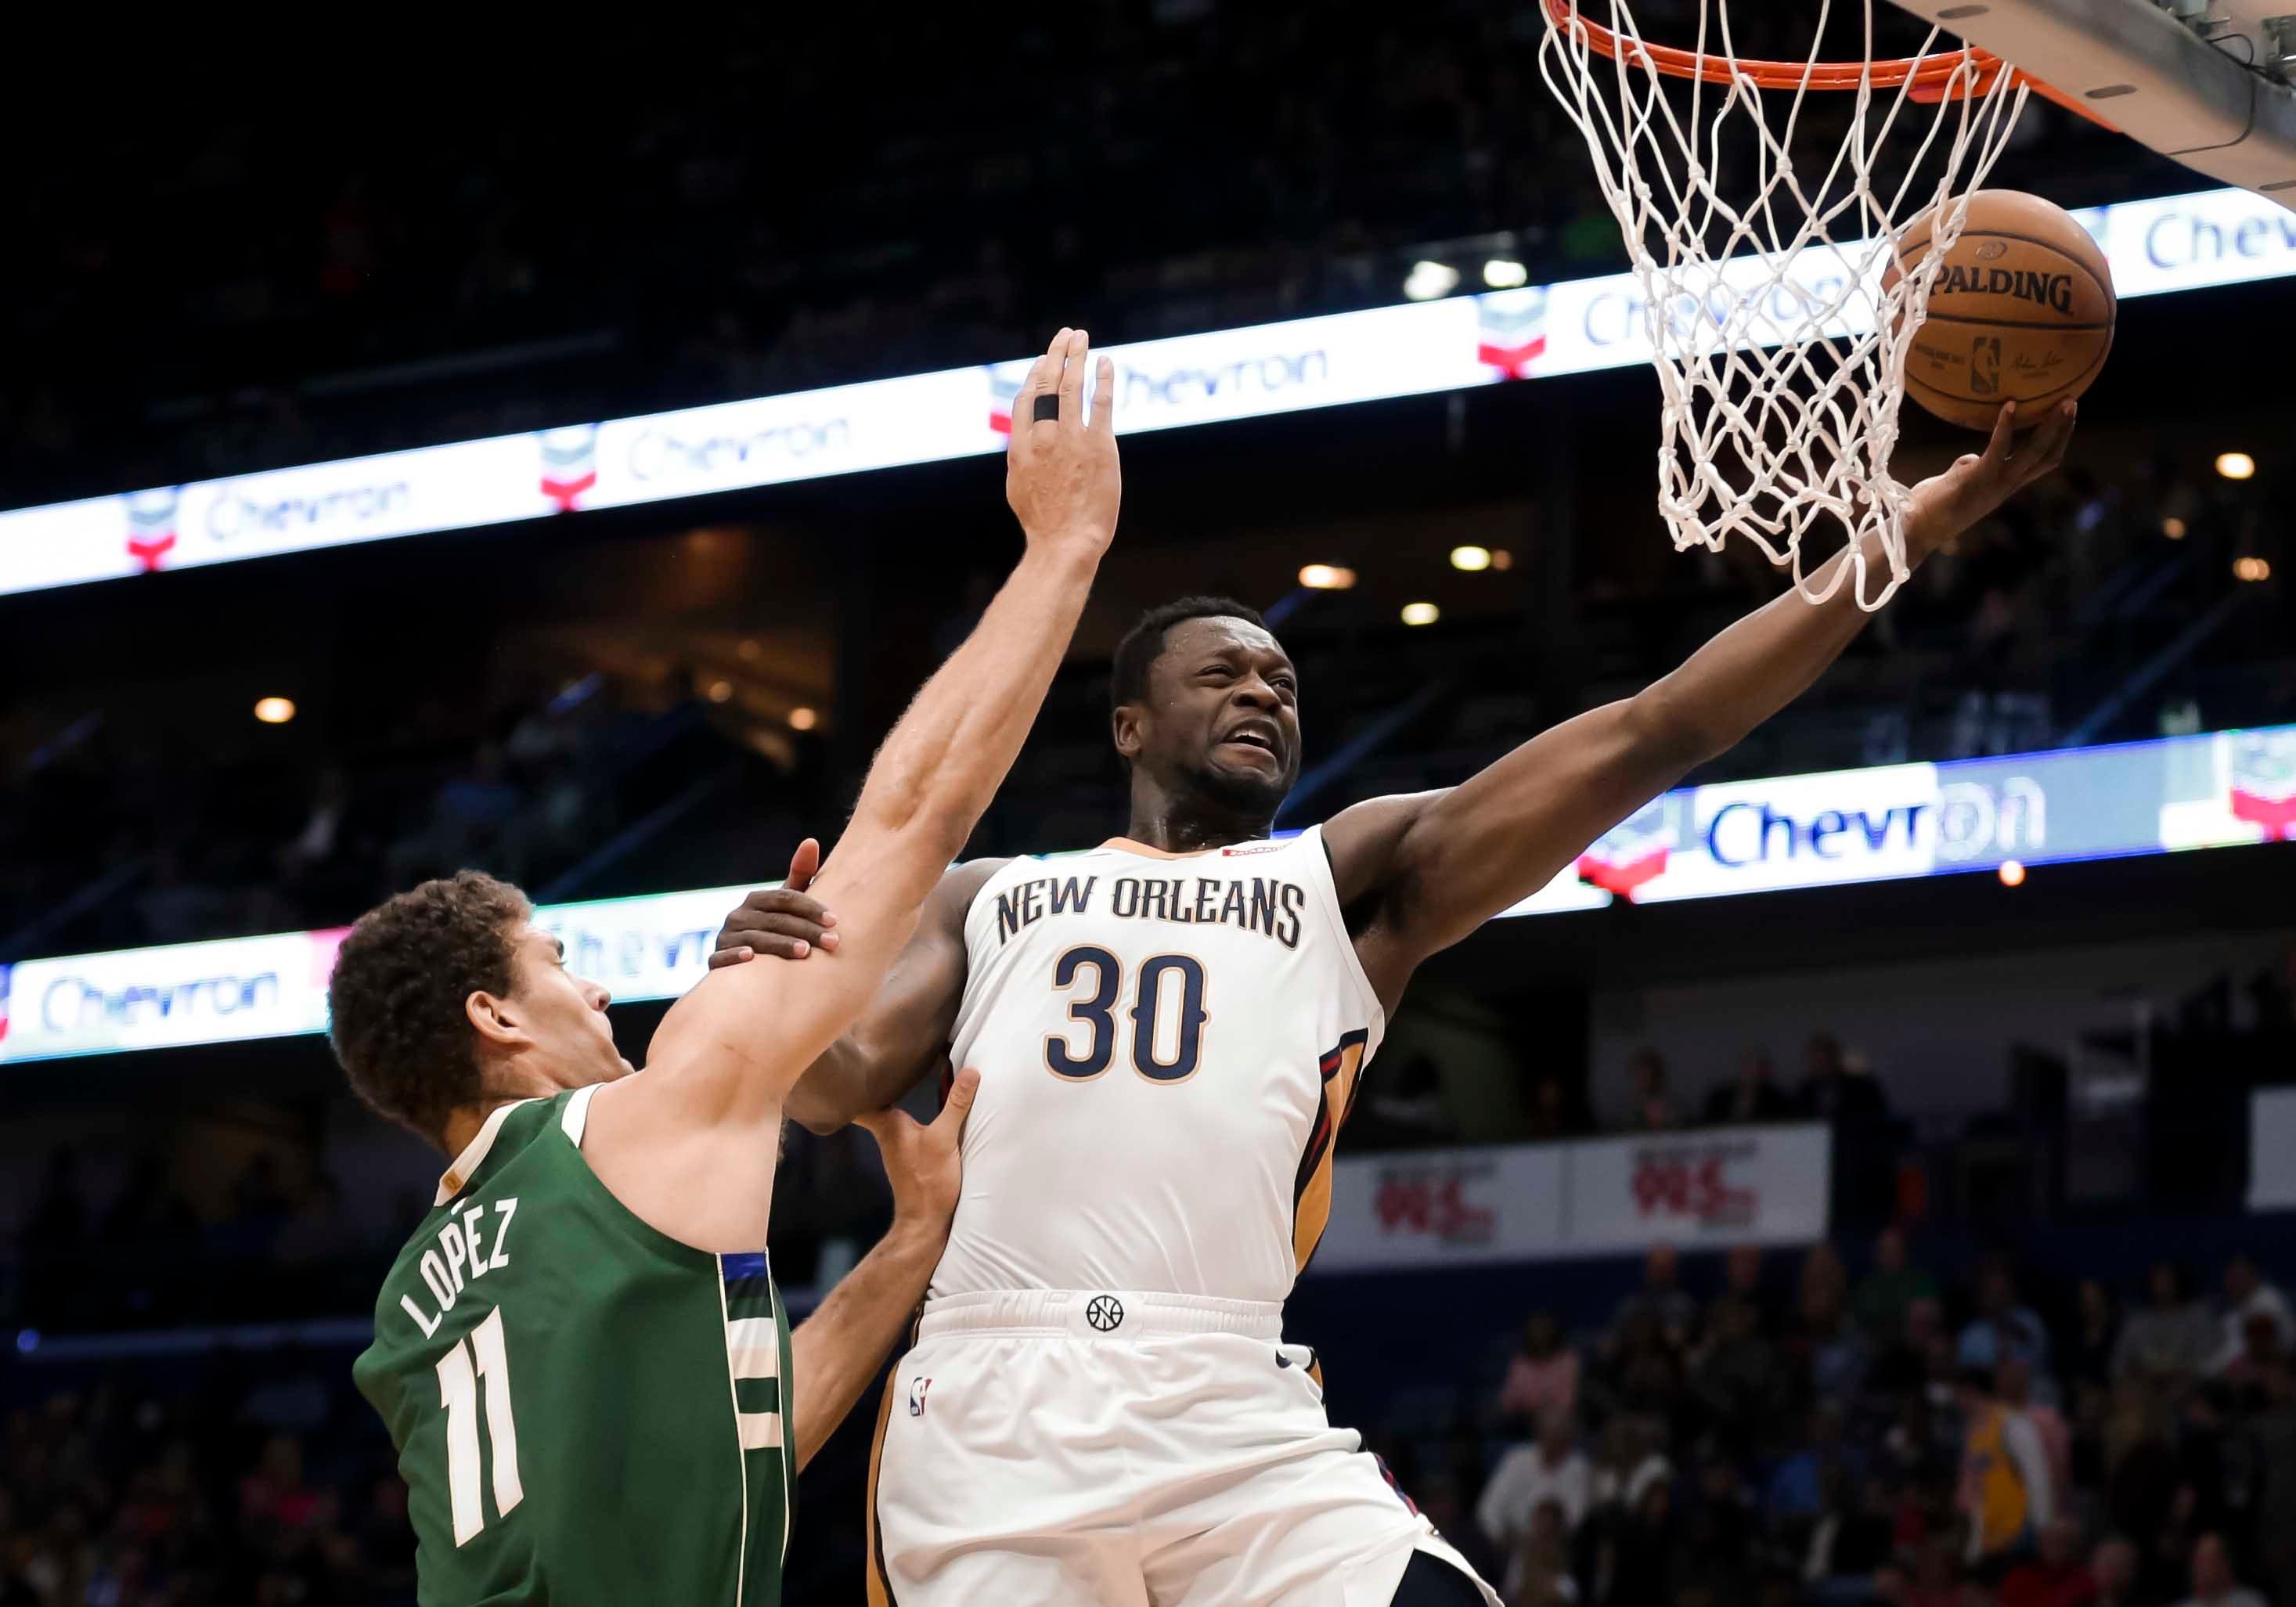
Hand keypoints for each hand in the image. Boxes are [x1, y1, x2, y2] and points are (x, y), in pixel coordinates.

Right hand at [705, 837, 838, 965]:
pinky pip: (721, 958)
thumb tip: (811, 841)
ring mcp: (726, 938)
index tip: (834, 920)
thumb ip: (800, 876)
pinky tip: (750, 958)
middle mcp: (738, 915)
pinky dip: (733, 956)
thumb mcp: (785, 903)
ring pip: (755, 940)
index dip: (810, 908)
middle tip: (832, 942)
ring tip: (806, 952)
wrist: (742, 958)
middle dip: (806, 930)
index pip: (785, 898)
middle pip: (775, 920)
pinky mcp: (716, 960)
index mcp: (756, 900)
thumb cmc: (774, 927)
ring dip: (780, 945)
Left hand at [853, 1067, 979, 1236]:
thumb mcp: (944, 1139)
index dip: (850, 1081)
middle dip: (872, 1083)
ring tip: (897, 1072)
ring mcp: (898, 1144)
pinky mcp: (911, 1155)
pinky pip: (903, 1125)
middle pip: (872, 1102)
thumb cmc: (927, 1181)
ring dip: (891, 1097)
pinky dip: (906, 1113)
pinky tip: (918, 1107)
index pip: (858, 1098)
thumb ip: (956, 1104)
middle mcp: (888, 1132)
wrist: (927, 1221)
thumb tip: (971, 1072)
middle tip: (875, 1056)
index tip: (849, 1060)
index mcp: (888, 1124)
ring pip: (888, 1113)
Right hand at [1005, 327, 1118, 559]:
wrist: (1065, 542)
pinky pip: (1101, 402)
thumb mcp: (1018, 487)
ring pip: (1072, 385)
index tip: (1044, 361)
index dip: (1035, 376)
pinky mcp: (1099, 445)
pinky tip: (1105, 362)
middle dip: (1056, 354)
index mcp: (1021, 445)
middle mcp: (1044, 436)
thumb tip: (1023, 443)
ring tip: (1081, 337)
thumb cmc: (1042, 523)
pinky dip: (1103, 379)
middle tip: (1066, 335)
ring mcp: (1072, 438)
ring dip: (1077, 356)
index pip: (1027, 399)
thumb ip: (1022, 457)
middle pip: (1048, 384)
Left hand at [1902, 399, 2075, 560]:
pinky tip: (2009, 405)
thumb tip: (1973, 457)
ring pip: (2034, 453)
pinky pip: (1998, 449)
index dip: (2060, 439)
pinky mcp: (1978, 479)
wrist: (1916, 527)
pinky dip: (2005, 426)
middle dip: (2063, 428)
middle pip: (2047, 456)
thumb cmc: (1933, 503)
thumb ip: (1972, 468)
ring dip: (2050, 426)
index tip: (2067, 416)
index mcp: (2006, 485)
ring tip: (2061, 401)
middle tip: (2072, 400)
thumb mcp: (1959, 481)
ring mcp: (1995, 483)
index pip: (2044, 462)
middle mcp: (2007, 486)